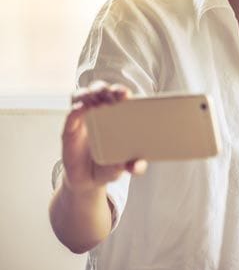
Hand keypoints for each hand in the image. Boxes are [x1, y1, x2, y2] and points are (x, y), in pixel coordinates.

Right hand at [61, 81, 146, 195]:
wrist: (88, 180)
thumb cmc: (109, 166)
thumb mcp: (124, 166)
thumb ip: (134, 165)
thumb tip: (138, 166)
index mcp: (118, 116)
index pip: (119, 96)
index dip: (121, 91)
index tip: (125, 95)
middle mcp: (99, 113)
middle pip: (99, 90)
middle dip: (104, 89)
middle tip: (111, 97)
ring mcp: (83, 119)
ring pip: (81, 96)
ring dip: (88, 94)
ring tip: (95, 100)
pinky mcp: (69, 130)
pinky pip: (70, 115)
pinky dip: (75, 109)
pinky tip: (80, 109)